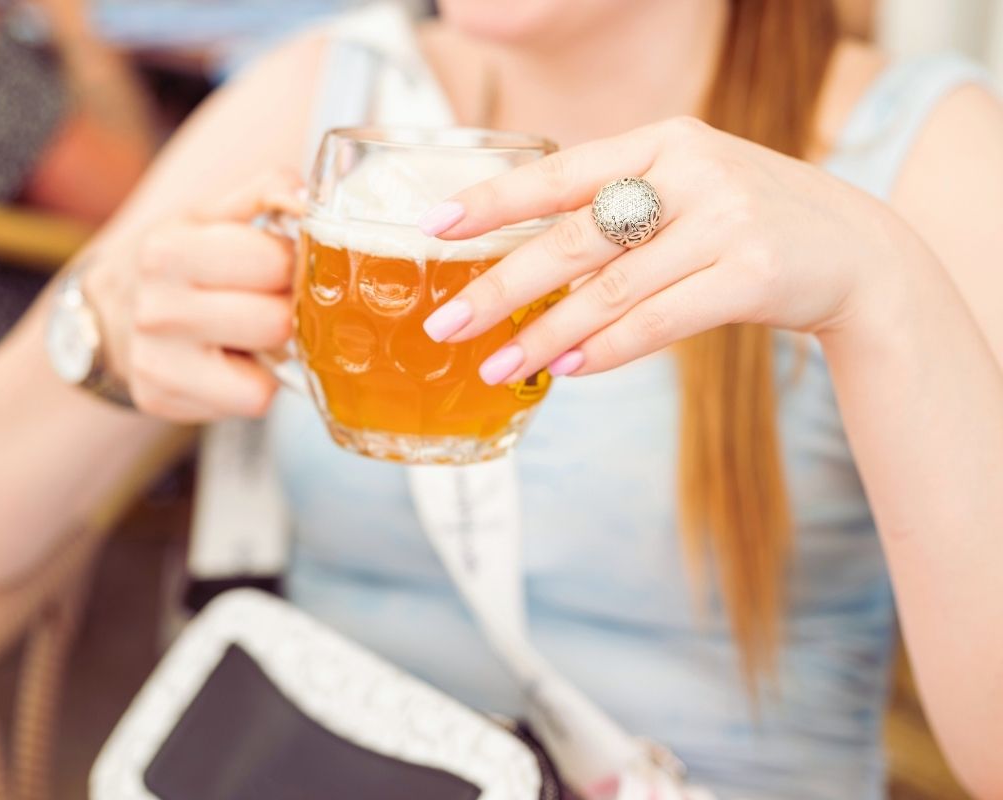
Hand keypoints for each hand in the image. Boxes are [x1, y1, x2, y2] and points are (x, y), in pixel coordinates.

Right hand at [84, 170, 303, 420]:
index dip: (294, 263)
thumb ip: (265, 191)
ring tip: (249, 333)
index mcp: (169, 251)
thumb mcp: (210, 214)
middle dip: (287, 311)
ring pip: (265, 376)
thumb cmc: (177, 262)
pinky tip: (231, 363)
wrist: (111, 313)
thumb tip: (310, 201)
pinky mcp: (162, 400)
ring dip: (271, 355)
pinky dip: (252, 385)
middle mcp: (156, 310)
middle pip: (276, 322)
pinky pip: (249, 402)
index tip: (282, 262)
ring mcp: (155, 362)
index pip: (275, 263)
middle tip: (270, 301)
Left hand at [417, 117, 907, 383]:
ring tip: (497, 364)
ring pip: (610, 288)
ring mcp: (727, 219)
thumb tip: (523, 272)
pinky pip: (659, 320)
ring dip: (545, 334)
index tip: (435, 227)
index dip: (494, 201)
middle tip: (447, 323)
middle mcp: (692, 170)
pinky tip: (567, 368)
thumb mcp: (685, 193)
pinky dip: (607, 348)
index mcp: (662, 141)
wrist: (859, 250)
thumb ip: (617, 212)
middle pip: (574, 238)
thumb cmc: (747, 224)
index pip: (560, 173)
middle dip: (502, 286)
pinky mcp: (755, 272)